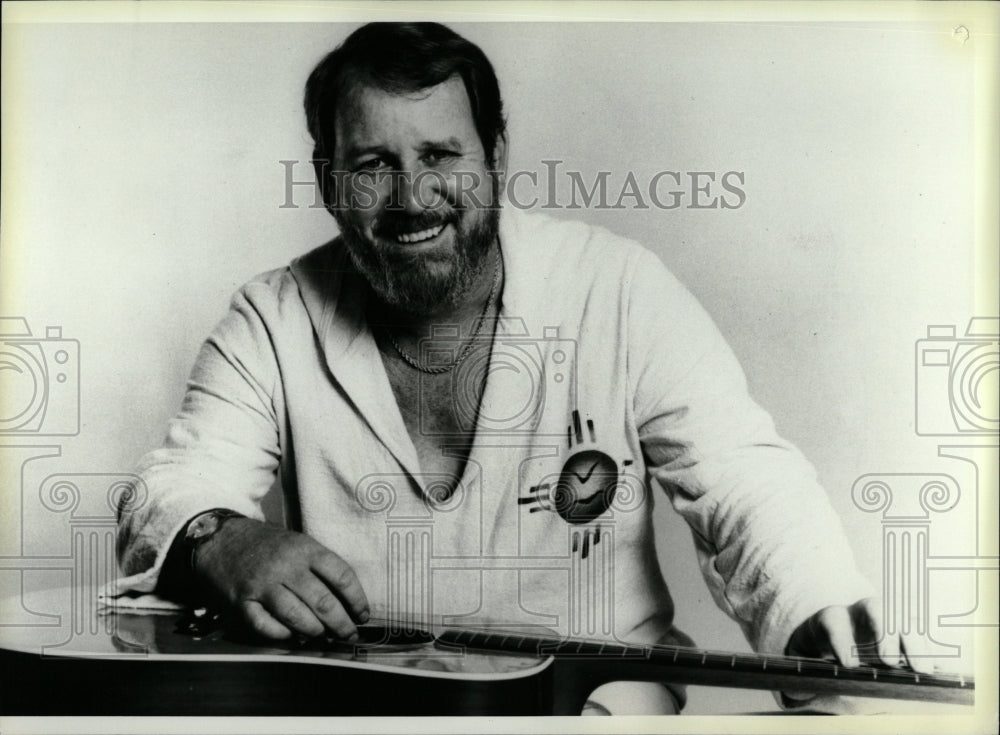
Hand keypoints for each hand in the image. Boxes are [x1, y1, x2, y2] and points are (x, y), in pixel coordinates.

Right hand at [193, 518, 369, 640]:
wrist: (219, 537)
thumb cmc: (266, 545)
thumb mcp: (296, 543)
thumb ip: (318, 567)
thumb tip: (346, 601)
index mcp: (305, 548)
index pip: (341, 575)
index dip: (357, 599)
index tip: (362, 615)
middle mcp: (286, 566)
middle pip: (323, 601)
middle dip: (341, 624)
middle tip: (348, 635)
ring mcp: (262, 584)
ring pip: (297, 616)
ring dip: (315, 632)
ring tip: (323, 637)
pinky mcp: (241, 601)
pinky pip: (265, 626)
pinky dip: (282, 635)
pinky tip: (291, 635)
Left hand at [786, 597, 926, 669]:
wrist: (833, 643)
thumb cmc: (815, 656)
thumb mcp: (800, 663)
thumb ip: (799, 677)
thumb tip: (801, 692)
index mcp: (830, 620)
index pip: (833, 622)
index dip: (840, 640)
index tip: (848, 665)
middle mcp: (859, 615)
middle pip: (873, 609)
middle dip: (883, 632)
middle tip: (889, 661)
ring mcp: (886, 621)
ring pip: (903, 620)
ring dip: (914, 643)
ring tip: (922, 670)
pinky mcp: (906, 635)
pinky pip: (922, 638)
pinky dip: (931, 652)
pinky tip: (939, 671)